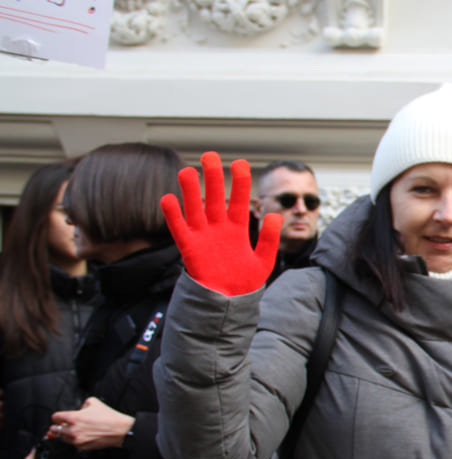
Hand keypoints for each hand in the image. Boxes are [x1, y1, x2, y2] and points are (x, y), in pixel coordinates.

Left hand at [50, 397, 133, 451]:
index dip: (57, 417)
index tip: (59, 418)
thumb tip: (78, 410)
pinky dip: (74, 441)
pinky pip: (72, 444)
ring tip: (75, 430)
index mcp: (73, 417)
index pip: (55, 417)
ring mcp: (76, 440)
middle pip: (55, 429)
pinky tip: (82, 436)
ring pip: (62, 438)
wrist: (120, 430)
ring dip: (65, 434)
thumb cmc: (109, 417)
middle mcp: (72, 430)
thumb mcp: (94, 402)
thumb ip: (82, 404)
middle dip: (59, 426)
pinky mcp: (81, 447)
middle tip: (63, 425)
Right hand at [161, 152, 281, 296]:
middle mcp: (219, 228)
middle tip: (210, 156)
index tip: (240, 163)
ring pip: (195, 209)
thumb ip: (270, 240)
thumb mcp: (263, 261)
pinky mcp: (189, 248)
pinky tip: (168, 199)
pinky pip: (179, 229)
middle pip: (215, 198)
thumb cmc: (245, 282)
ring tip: (188, 171)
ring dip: (190, 191)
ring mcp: (203, 236)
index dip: (240, 183)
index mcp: (238, 229)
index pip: (240, 201)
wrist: (228, 303)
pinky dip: (173, 215)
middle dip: (213, 177)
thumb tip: (276, 216)